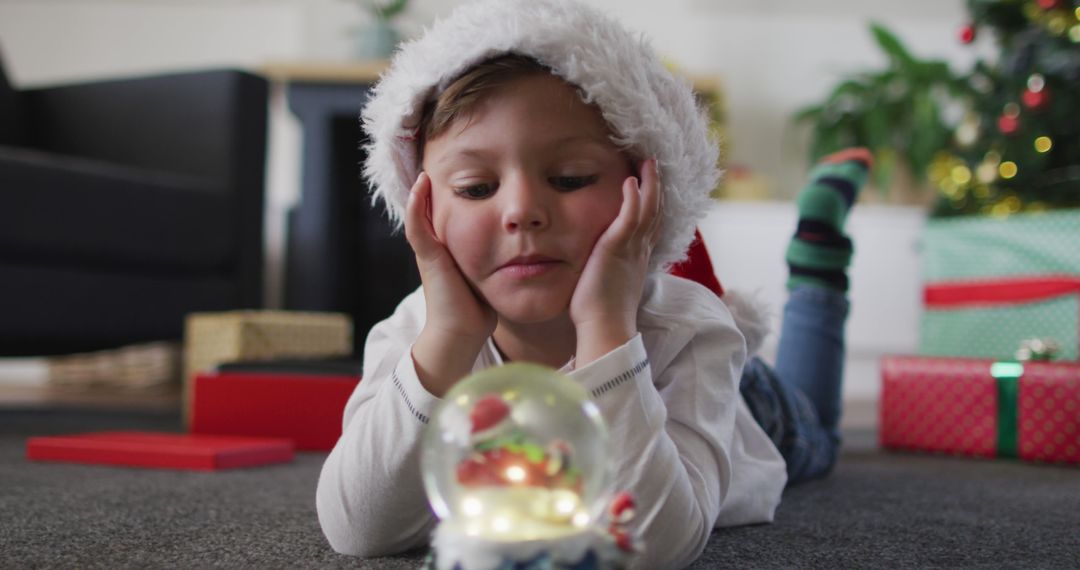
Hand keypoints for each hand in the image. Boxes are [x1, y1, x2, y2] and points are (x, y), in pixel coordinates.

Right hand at [404, 172, 496, 395]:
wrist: (462, 333)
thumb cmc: (478, 309)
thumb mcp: (489, 275)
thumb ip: (498, 260)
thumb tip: (524, 247)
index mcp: (450, 250)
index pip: (449, 215)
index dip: (453, 194)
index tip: (459, 171)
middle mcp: (437, 247)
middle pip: (432, 210)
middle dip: (432, 189)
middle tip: (437, 161)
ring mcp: (429, 252)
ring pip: (420, 213)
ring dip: (421, 191)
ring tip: (426, 168)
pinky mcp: (428, 258)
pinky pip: (418, 228)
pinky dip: (416, 206)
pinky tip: (421, 185)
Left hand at [569, 158, 661, 366]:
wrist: (604, 328)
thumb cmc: (600, 313)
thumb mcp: (607, 284)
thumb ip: (606, 269)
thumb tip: (596, 267)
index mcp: (637, 258)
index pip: (649, 225)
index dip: (652, 204)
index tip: (650, 186)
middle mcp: (639, 251)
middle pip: (654, 212)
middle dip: (656, 187)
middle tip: (654, 164)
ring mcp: (631, 249)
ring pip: (648, 210)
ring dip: (650, 184)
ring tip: (648, 162)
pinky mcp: (617, 249)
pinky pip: (630, 218)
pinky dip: (633, 198)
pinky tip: (631, 180)